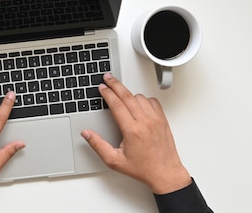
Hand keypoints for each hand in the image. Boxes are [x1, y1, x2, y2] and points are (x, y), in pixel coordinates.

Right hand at [81, 73, 191, 193]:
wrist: (165, 173)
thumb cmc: (143, 168)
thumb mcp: (114, 161)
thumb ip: (98, 146)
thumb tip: (87, 134)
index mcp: (132, 131)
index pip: (117, 105)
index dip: (107, 94)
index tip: (102, 88)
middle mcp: (145, 122)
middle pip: (127, 96)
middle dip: (115, 85)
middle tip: (108, 78)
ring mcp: (156, 120)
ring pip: (140, 97)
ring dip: (129, 94)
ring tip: (121, 95)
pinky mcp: (163, 120)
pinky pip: (152, 102)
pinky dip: (143, 100)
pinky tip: (138, 103)